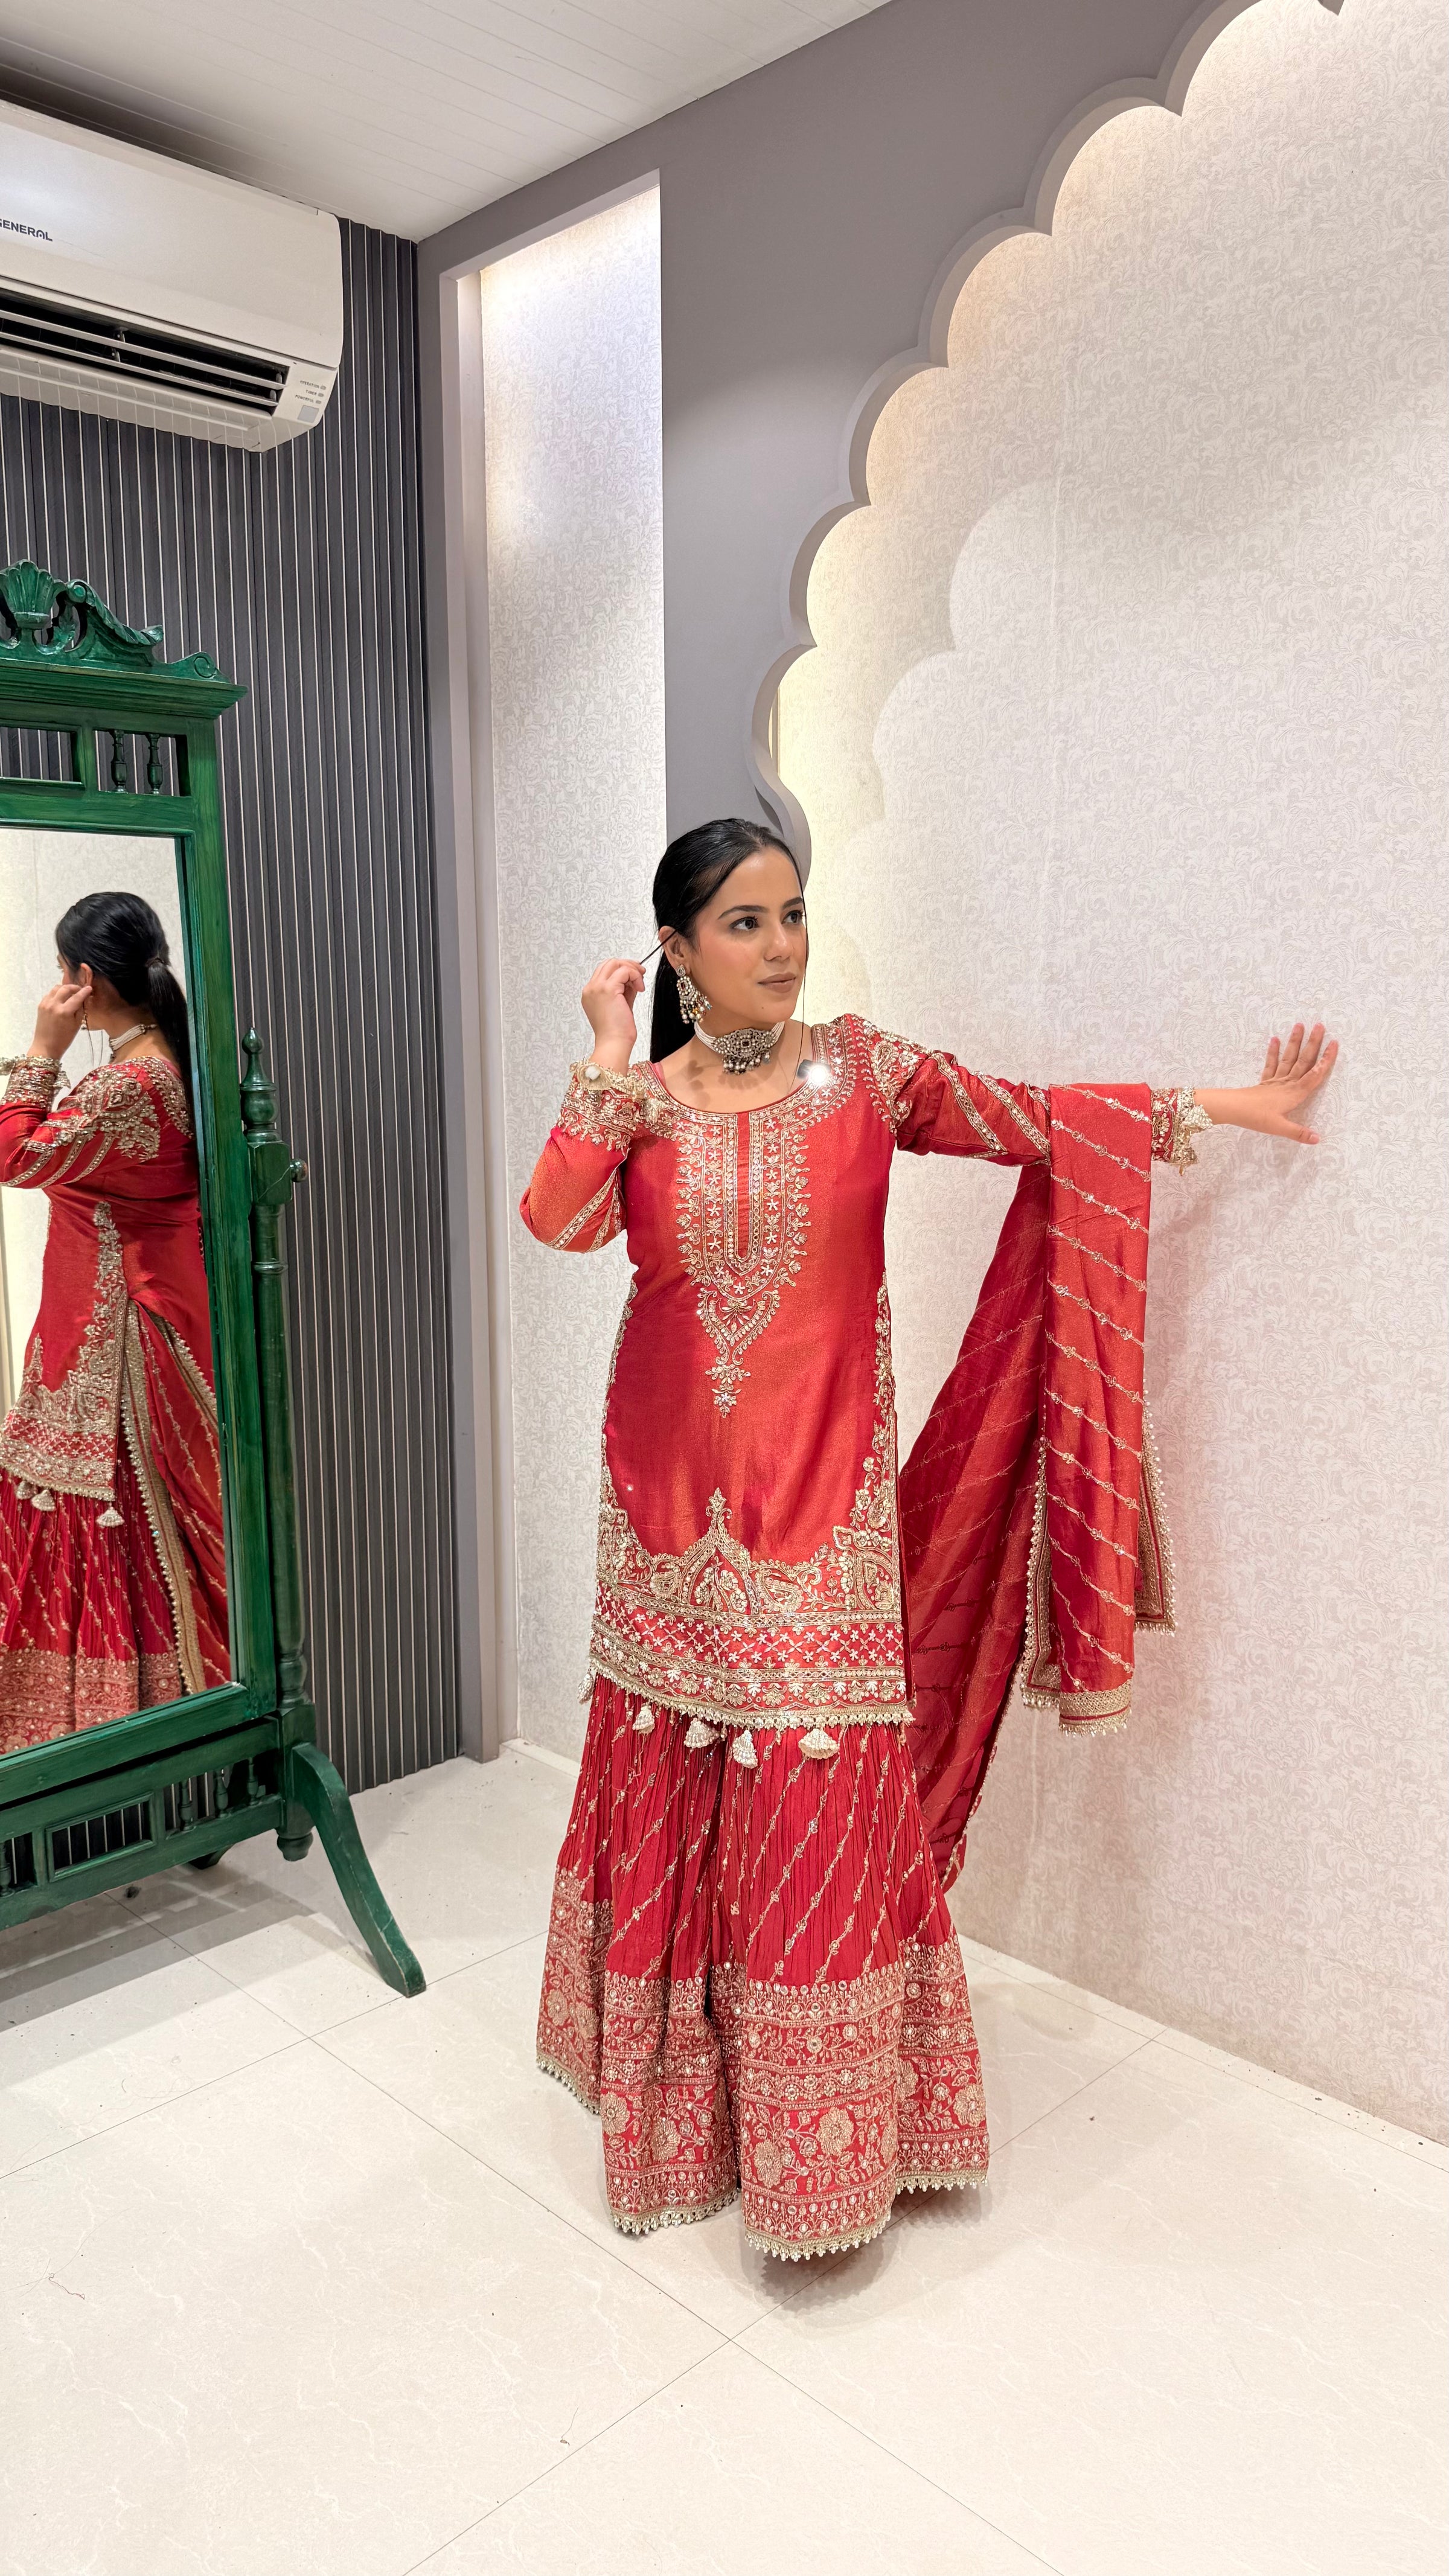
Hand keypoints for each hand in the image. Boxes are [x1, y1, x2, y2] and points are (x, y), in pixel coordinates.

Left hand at [31, 976, 89, 1061]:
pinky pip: (50, 994)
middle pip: (65, 988)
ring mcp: (45, 1004)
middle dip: (74, 987)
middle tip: (80, 990)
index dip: (84, 991)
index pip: (77, 997)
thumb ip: (80, 1009)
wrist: (46, 1046)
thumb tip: (83, 999)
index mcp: (64, 1011)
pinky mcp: (40, 1005)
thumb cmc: (64, 1039)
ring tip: (70, 993)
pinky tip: (61, 999)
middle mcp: (54, 1005)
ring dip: (64, 988)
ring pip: (56, 988)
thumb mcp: (77, 1025)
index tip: (89, 988)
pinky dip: (57, 993)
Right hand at [581, 958, 644, 1070]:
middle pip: (609, 963)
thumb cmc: (616, 1032)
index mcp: (590, 993)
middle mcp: (591, 989)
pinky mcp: (608, 989)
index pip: (604, 971)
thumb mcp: (620, 1005)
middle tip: (640, 974)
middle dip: (627, 965)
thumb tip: (633, 978)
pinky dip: (635, 976)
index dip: (621, 970)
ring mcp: (597, 988)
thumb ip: (623, 989)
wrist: (614, 1044)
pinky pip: (624, 971)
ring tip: (640, 983)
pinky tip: (640, 989)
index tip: (634, 976)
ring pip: (615, 963)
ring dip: (632, 969)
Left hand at [1197, 1021, 1338, 1145]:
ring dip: (1295, 1042)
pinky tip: (1275, 1039)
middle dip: (1313, 1043)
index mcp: (1295, 1093)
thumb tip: (1317, 1139)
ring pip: (1289, 1058)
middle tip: (1320, 1025)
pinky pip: (1271, 1064)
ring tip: (1300, 1025)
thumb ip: (1299, 1133)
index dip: (1326, 1060)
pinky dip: (1273, 1052)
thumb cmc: (1256, 1117)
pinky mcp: (1265, 1082)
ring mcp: (1275, 1081)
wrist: (1233, 1108)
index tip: (1334, 1043)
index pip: (1315, 1074)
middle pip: (1303, 1060)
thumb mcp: (1279, 1127)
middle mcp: (1287, 1083)